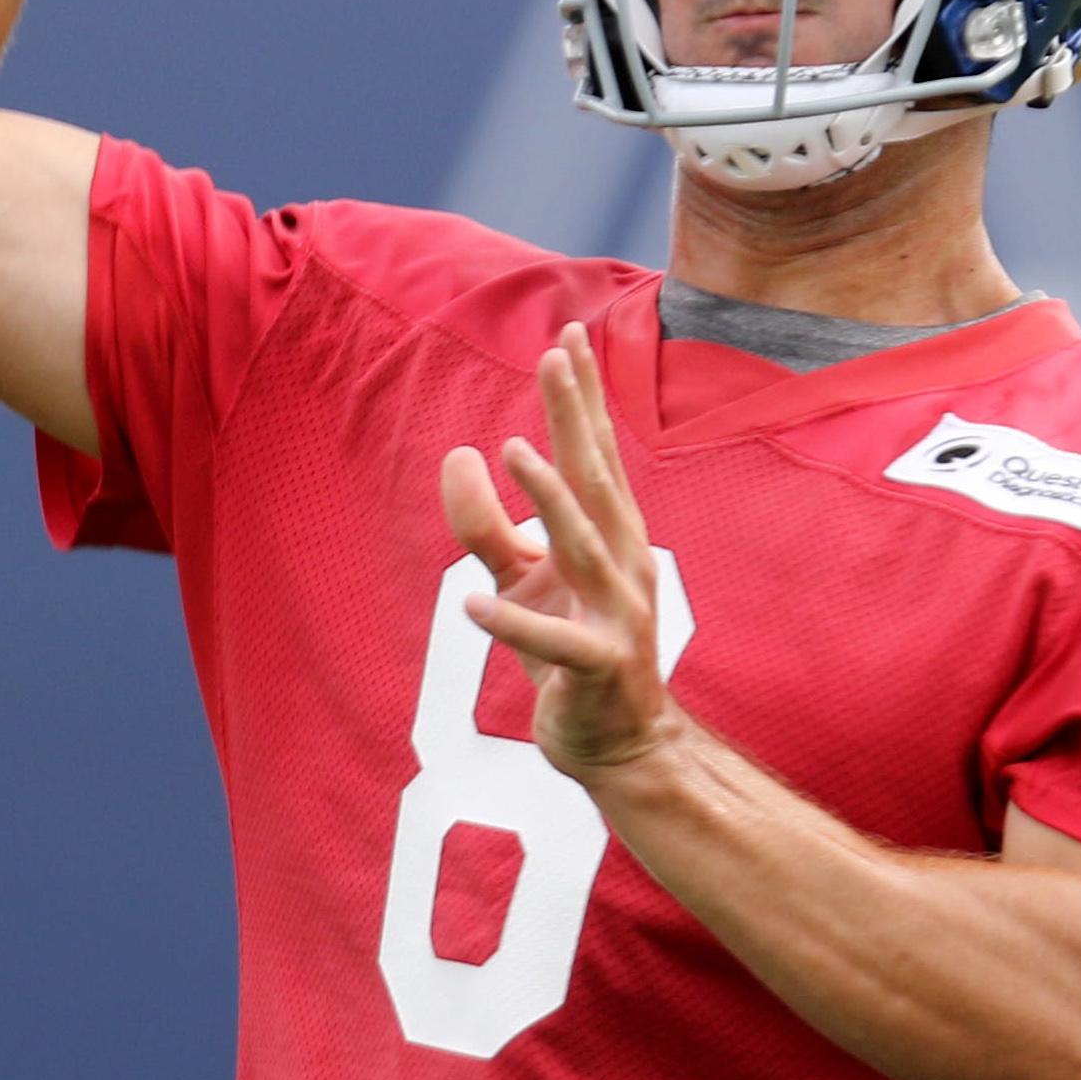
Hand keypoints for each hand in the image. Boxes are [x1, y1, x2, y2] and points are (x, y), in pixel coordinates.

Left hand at [440, 323, 686, 782]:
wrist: (620, 744)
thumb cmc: (570, 648)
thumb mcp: (521, 576)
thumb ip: (486, 522)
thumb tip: (458, 454)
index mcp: (611, 535)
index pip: (595, 453)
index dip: (583, 397)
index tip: (570, 335)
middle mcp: (622, 563)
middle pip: (596, 479)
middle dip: (577, 416)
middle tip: (559, 354)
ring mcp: (615, 616)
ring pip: (582, 548)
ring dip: (550, 500)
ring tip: (515, 452)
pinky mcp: (596, 667)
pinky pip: (553, 643)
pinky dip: (517, 623)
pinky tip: (475, 605)